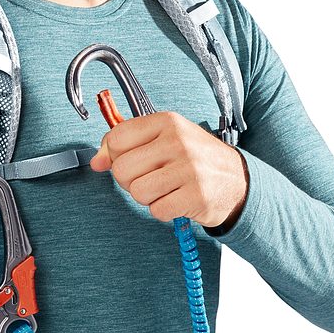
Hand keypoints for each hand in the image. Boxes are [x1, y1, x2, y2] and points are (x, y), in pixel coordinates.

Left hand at [90, 111, 248, 229]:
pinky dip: (164, 210)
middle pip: (122, 169)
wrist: (238, 180)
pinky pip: (157, 210)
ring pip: (137, 192)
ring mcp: (189, 169)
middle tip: (152, 177)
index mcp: (167, 121)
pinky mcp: (196, 196)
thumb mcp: (162, 139)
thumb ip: (125, 145)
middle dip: (130, 180)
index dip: (116, 155)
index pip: (116, 139)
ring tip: (166, 188)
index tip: (132, 159)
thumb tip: (96, 162)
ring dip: (148, 197)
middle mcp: (178, 141)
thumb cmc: (195, 158)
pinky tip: (178, 199)